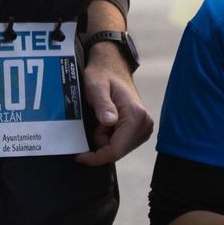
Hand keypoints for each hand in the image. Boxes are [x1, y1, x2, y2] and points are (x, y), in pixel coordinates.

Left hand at [75, 48, 152, 165]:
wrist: (112, 66)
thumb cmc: (101, 75)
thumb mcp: (96, 87)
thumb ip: (102, 104)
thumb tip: (109, 122)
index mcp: (136, 116)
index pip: (116, 150)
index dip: (96, 157)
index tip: (78, 156)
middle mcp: (145, 124)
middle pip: (117, 152)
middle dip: (101, 143)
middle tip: (95, 121)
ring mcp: (144, 128)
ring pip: (118, 149)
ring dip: (105, 139)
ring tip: (101, 118)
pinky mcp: (140, 129)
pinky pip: (121, 144)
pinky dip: (110, 137)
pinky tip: (107, 122)